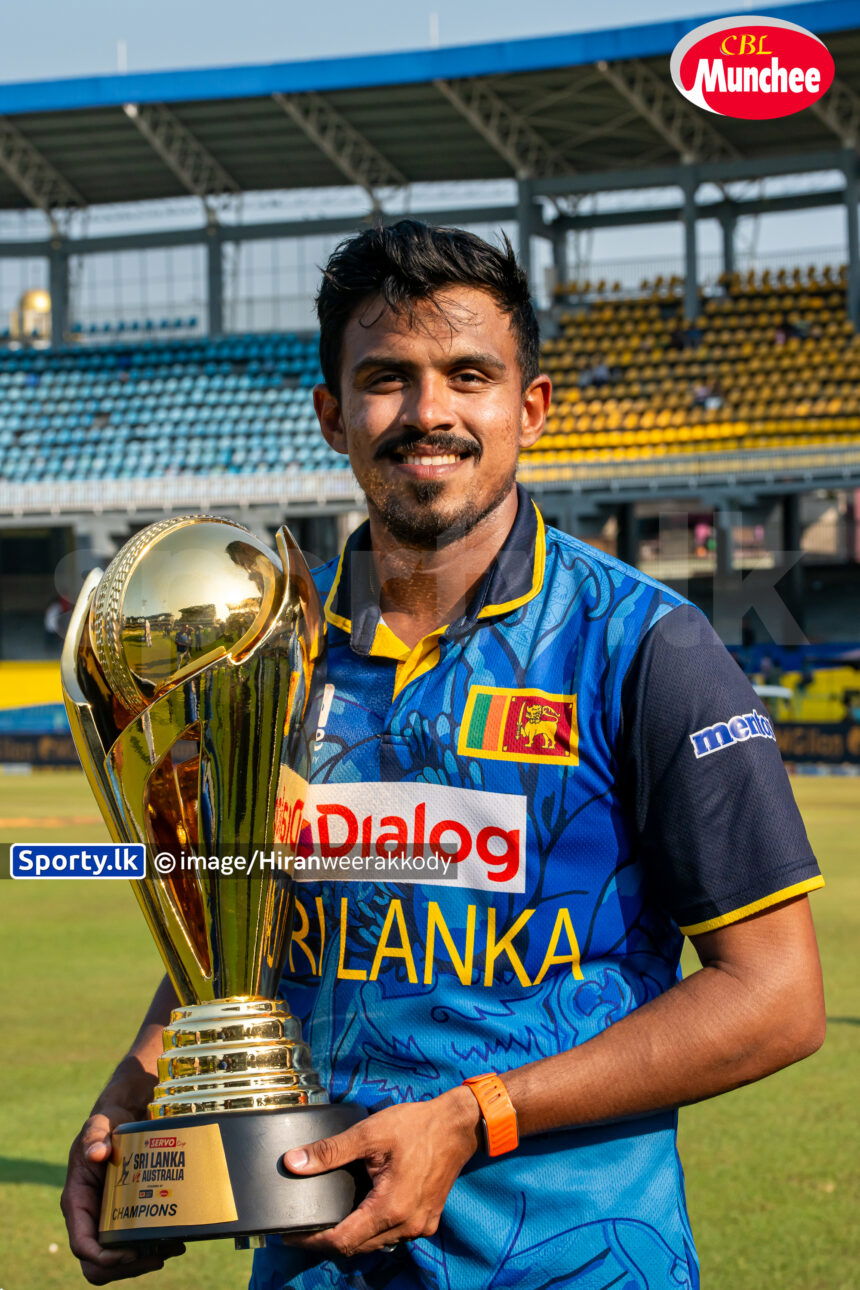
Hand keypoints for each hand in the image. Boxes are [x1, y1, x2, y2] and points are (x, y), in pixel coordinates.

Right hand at [61, 1094, 184, 1283]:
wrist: (121, 1119)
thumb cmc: (106, 1124)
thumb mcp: (98, 1126)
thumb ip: (95, 1137)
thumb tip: (96, 1154)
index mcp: (77, 1202)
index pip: (81, 1244)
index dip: (101, 1257)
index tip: (128, 1254)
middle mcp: (90, 1218)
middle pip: (98, 1263)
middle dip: (125, 1268)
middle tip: (157, 1258)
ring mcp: (107, 1220)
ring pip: (117, 1260)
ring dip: (143, 1262)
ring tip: (173, 1249)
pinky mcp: (125, 1217)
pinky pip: (134, 1245)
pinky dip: (153, 1248)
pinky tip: (175, 1240)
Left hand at [282, 1086, 480, 1257]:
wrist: (458, 1125)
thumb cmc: (416, 1126)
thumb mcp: (369, 1133)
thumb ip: (330, 1151)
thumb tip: (293, 1162)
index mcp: (390, 1208)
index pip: (342, 1241)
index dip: (312, 1241)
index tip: (290, 1235)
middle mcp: (406, 1226)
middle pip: (357, 1247)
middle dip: (328, 1240)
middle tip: (303, 1226)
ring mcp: (419, 1226)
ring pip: (375, 1243)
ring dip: (351, 1236)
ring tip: (328, 1219)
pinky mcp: (427, 1220)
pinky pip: (393, 1235)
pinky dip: (373, 1229)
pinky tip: (362, 1211)